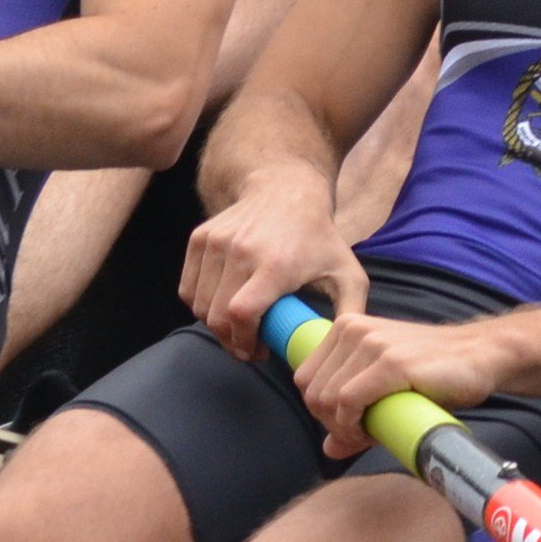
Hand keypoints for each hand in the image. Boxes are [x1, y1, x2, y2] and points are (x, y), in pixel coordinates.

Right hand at [182, 170, 363, 358]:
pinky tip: (223, 303)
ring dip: (215, 324)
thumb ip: (352, 312)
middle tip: (249, 344)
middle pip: (216, 316)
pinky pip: (188, 288)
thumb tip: (349, 347)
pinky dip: (200, 304)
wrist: (285, 189)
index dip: (244, 342)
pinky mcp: (200, 238)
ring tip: (239, 324)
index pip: (241, 313)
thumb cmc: (319, 237)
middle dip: (231, 341)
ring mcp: (216, 242)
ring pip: (199, 306)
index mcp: (275, 264)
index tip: (258, 352)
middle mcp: (240, 251)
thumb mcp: (348, 273)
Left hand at [295, 311, 510, 460]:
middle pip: (311, 392)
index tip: (348, 427)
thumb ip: (353, 414)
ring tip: (371, 433)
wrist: (480, 355)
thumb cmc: (433, 373)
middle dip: (330, 424)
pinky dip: (354, 425)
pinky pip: (348, 402)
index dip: (320, 412)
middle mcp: (353, 329)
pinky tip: (373, 431)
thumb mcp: (385, 389)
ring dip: (344, 428)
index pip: (304, 379)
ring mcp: (371, 343)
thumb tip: (327, 450)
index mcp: (345, 328)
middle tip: (360, 435)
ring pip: (326, 399)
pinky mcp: (391, 362)